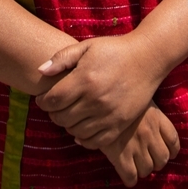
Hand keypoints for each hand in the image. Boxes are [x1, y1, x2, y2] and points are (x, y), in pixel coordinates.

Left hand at [36, 35, 162, 148]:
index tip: (43, 99)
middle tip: (55, 107)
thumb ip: (62, 58)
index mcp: (85, 79)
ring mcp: (109, 114)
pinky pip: (95, 141)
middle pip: (62, 118)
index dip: (43, 102)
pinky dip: (84, 138)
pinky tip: (82, 128)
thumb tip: (40, 71)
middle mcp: (95, 100)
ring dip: (67, 125)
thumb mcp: (87, 47)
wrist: (147, 58)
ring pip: (76, 131)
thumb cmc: (114, 50)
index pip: (53, 100)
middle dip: (53, 114)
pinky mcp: (120, 124)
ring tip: (69, 115)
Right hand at [99, 103, 179, 186]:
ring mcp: (136, 146)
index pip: (173, 140)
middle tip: (149, 160)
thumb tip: (151, 126)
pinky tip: (128, 177)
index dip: (172, 151)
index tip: (169, 153)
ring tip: (137, 167)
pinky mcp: (121, 156)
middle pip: (163, 158)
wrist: (99, 101)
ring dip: (144, 170)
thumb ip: (145, 112)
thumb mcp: (137, 99)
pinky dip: (131, 180)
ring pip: (148, 169)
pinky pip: (131, 176)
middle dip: (157, 162)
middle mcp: (150, 133)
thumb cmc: (117, 95)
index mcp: (156, 118)